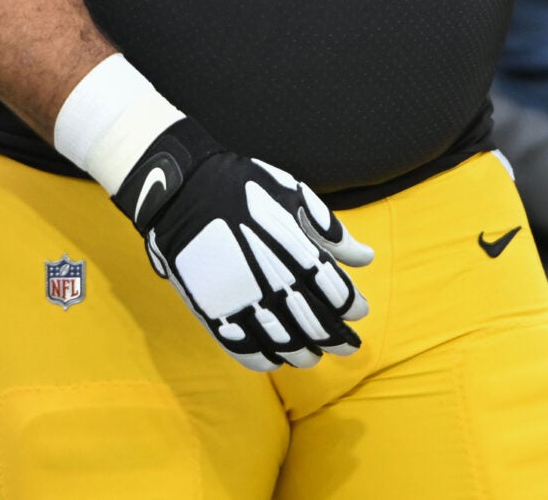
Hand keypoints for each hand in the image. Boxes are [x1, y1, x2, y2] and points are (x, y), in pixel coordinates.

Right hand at [115, 117, 371, 370]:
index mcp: (296, 251)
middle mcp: (273, 281)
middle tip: (350, 347)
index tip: (359, 312)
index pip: (336, 293)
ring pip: (283, 342)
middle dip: (337, 339)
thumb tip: (365, 257)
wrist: (182, 190)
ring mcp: (241, 300)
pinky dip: (263, 360)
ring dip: (305, 354)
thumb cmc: (243, 187)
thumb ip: (330, 230)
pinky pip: (243, 348)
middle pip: (315, 323)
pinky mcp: (213, 312)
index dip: (352, 307)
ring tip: (314, 356)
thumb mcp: (294, 194)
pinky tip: (275, 361)